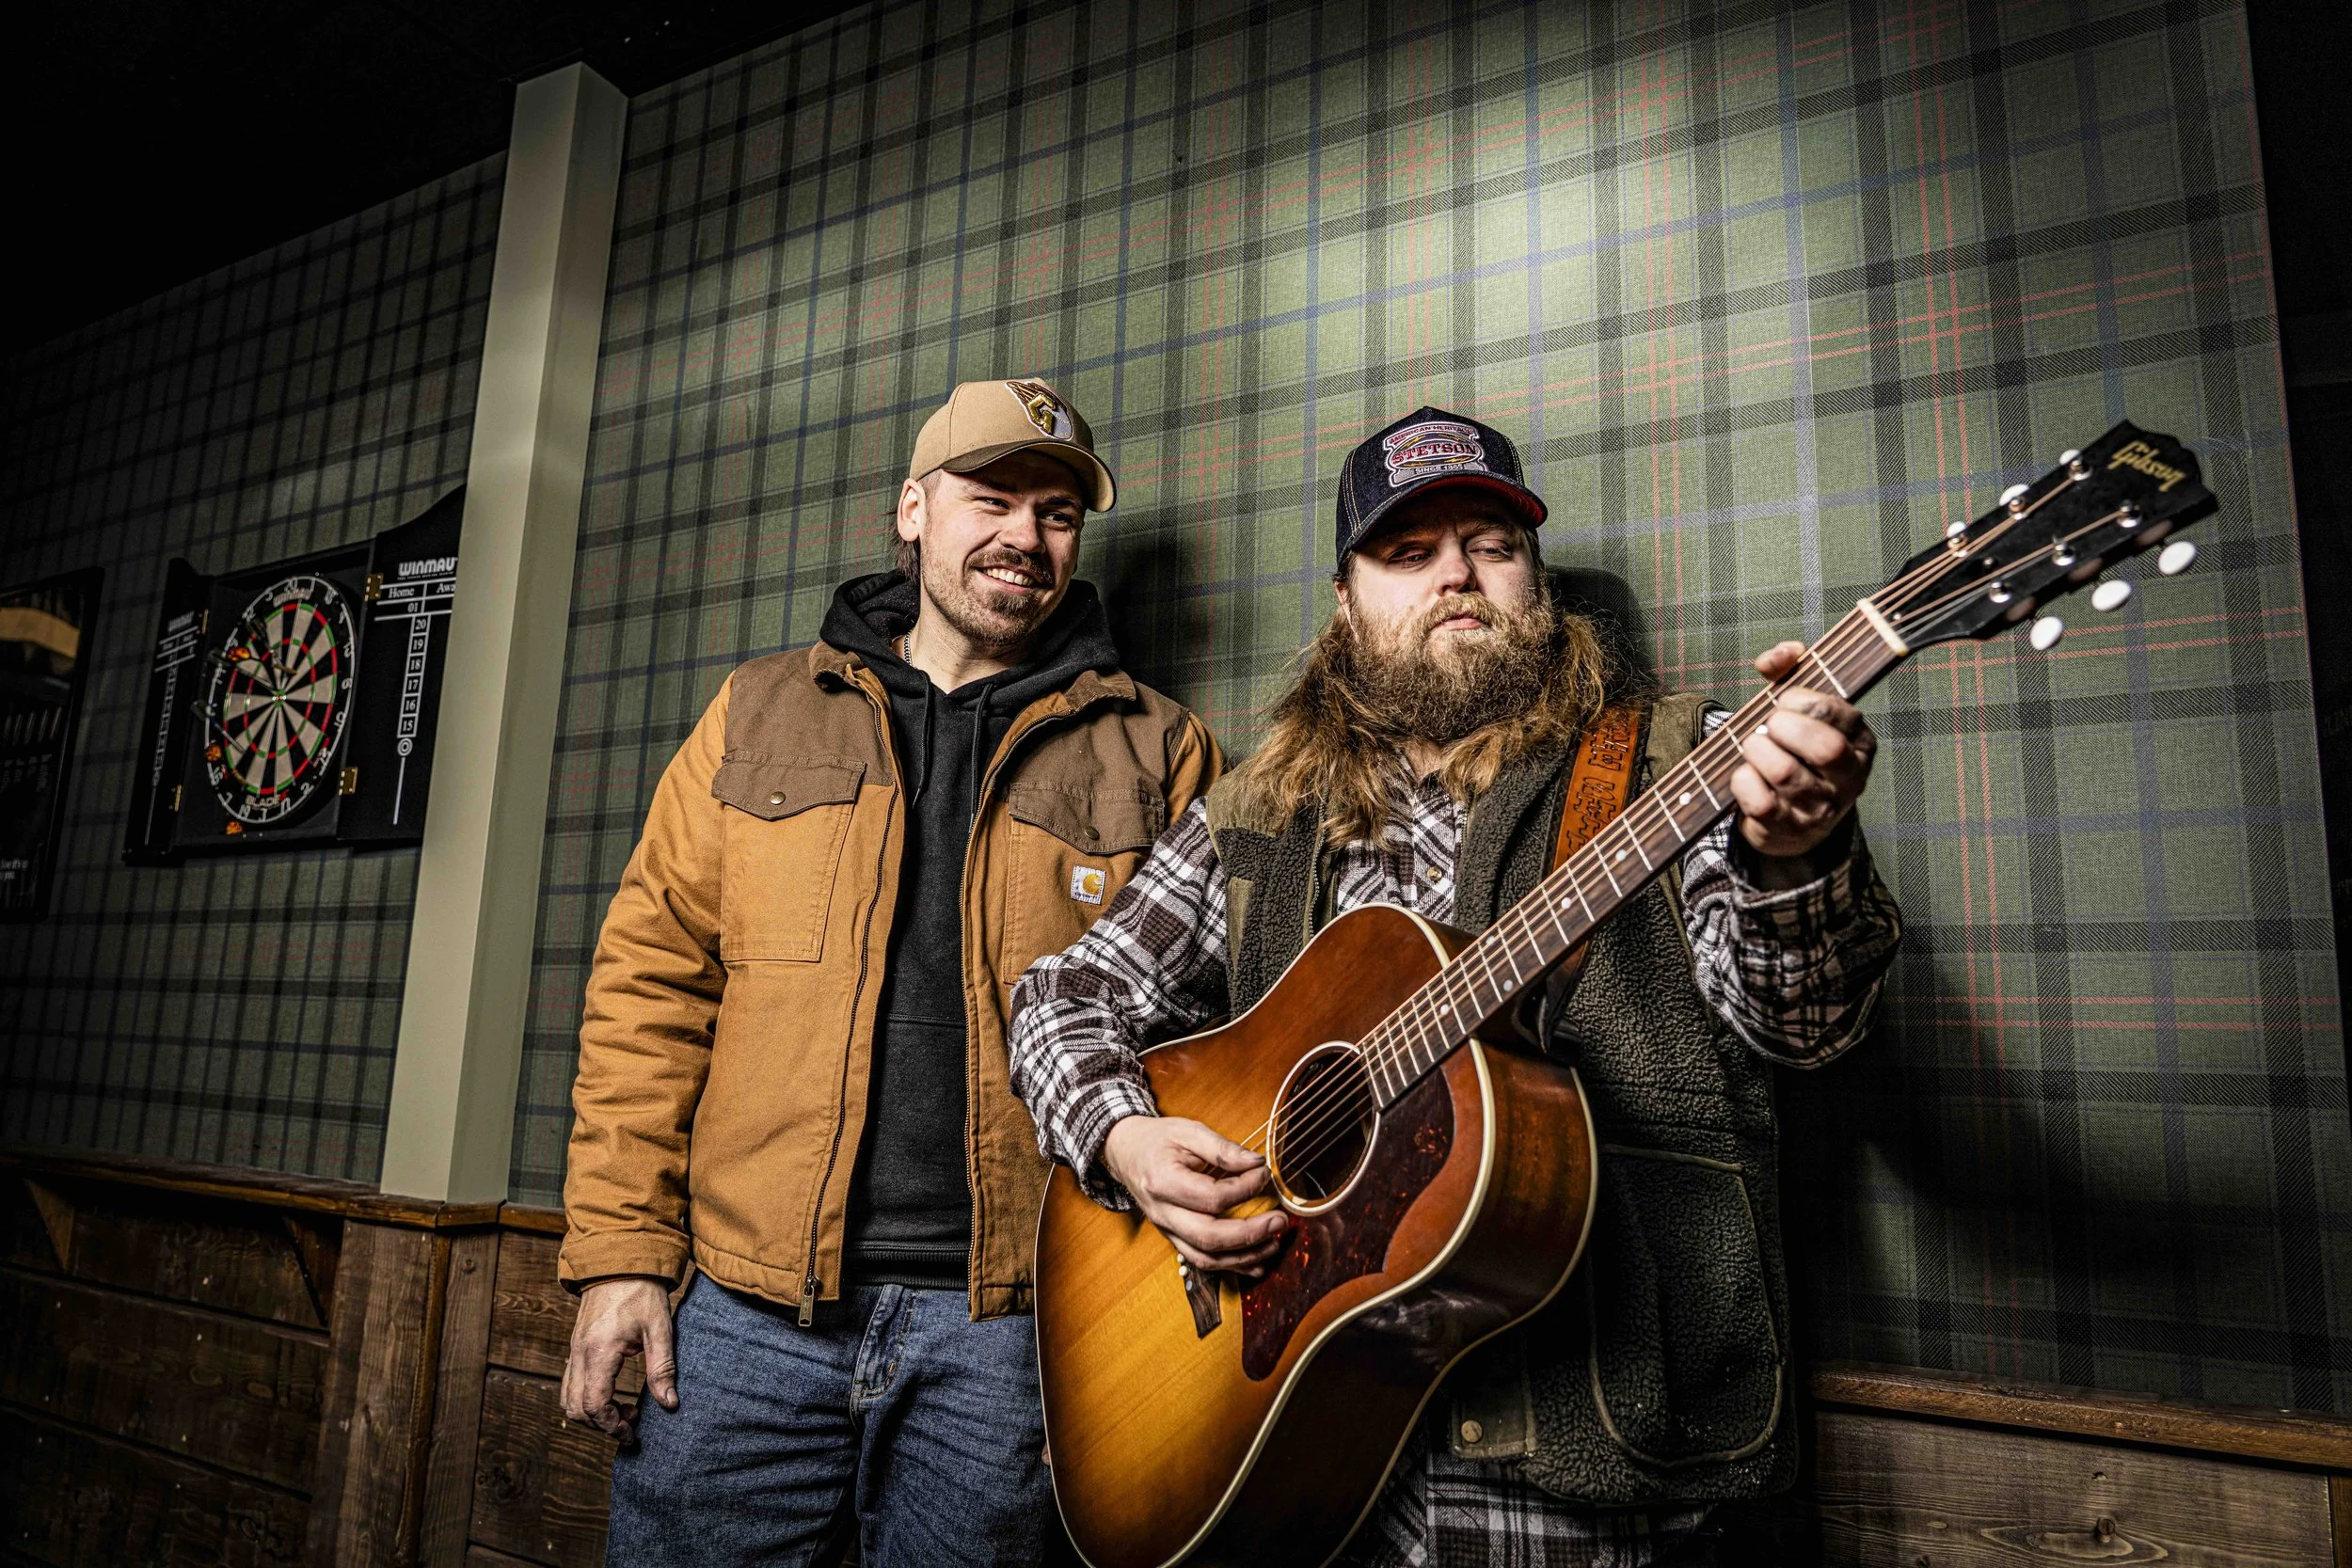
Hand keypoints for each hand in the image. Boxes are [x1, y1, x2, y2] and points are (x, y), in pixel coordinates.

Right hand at [560, 1276, 678, 1438]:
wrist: (620, 1259)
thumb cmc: (642, 1291)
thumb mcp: (660, 1328)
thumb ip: (663, 1368)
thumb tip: (669, 1404)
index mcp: (599, 1351)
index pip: (595, 1404)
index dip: (612, 1426)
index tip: (633, 1433)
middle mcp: (579, 1354)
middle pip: (575, 1408)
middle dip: (601, 1424)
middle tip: (632, 1423)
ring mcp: (573, 1350)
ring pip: (568, 1399)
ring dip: (592, 1413)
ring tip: (625, 1409)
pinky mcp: (576, 1346)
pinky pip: (570, 1383)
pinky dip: (586, 1398)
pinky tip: (613, 1392)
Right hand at [1100, 1114, 1286, 1277]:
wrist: (1126, 1153)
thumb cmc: (1158, 1140)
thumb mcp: (1188, 1131)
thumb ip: (1222, 1148)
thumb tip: (1256, 1163)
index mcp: (1163, 1182)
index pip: (1211, 1197)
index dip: (1245, 1189)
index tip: (1264, 1174)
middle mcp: (1162, 1213)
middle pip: (1208, 1237)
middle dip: (1250, 1234)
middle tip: (1280, 1221)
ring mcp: (1166, 1230)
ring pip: (1205, 1258)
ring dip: (1244, 1257)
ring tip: (1274, 1244)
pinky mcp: (1174, 1238)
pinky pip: (1201, 1260)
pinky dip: (1231, 1267)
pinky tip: (1257, 1264)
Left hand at [1730, 641, 1877, 870]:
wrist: (1791, 818)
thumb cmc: (1793, 749)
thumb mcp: (1798, 707)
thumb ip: (1788, 668)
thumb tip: (1778, 656)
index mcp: (1859, 741)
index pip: (1837, 712)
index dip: (1801, 699)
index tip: (1782, 700)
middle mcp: (1848, 777)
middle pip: (1825, 747)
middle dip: (1785, 727)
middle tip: (1769, 725)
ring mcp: (1821, 808)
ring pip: (1786, 774)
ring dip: (1758, 752)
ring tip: (1753, 746)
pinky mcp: (1790, 829)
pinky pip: (1762, 804)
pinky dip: (1743, 783)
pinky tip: (1744, 774)